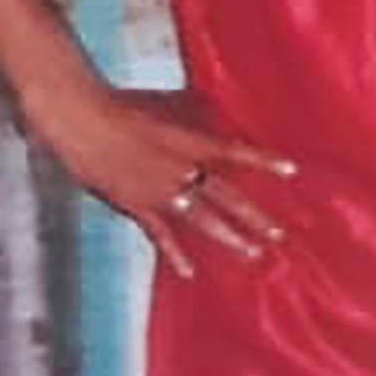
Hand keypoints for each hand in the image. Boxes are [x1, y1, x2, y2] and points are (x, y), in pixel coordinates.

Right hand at [40, 84, 294, 279]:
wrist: (83, 119)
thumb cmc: (121, 104)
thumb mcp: (165, 102)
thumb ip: (192, 111)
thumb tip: (215, 108)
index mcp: (190, 141)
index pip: (236, 152)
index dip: (264, 160)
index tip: (292, 171)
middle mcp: (182, 169)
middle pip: (227, 196)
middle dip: (255, 216)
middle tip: (279, 234)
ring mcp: (160, 190)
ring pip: (203, 220)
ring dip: (229, 238)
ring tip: (253, 253)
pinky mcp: (137, 206)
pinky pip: (161, 235)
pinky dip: (175, 255)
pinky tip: (190, 273)